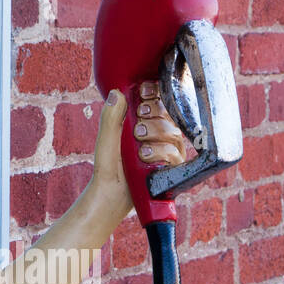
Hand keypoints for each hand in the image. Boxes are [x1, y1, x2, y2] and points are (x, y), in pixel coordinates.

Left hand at [93, 81, 190, 217]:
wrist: (111, 191)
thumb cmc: (108, 163)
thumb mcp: (107, 137)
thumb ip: (112, 115)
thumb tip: (116, 92)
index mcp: (146, 122)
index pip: (159, 101)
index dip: (154, 94)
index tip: (142, 93)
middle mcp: (161, 134)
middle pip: (169, 114)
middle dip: (154, 114)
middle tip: (137, 123)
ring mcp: (169, 150)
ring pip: (173, 133)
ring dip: (155, 134)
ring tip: (138, 144)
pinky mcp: (173, 167)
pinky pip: (176, 154)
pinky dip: (160, 153)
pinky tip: (145, 156)